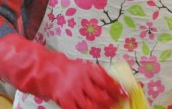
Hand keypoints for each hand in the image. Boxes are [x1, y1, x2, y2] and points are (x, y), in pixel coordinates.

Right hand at [0, 35, 124, 108]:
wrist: (46, 71)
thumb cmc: (69, 69)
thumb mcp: (83, 67)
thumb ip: (96, 75)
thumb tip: (114, 84)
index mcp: (86, 70)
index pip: (105, 79)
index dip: (116, 87)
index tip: (125, 93)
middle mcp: (80, 81)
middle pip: (100, 95)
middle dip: (111, 102)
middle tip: (118, 103)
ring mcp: (72, 92)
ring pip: (91, 106)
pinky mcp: (65, 102)